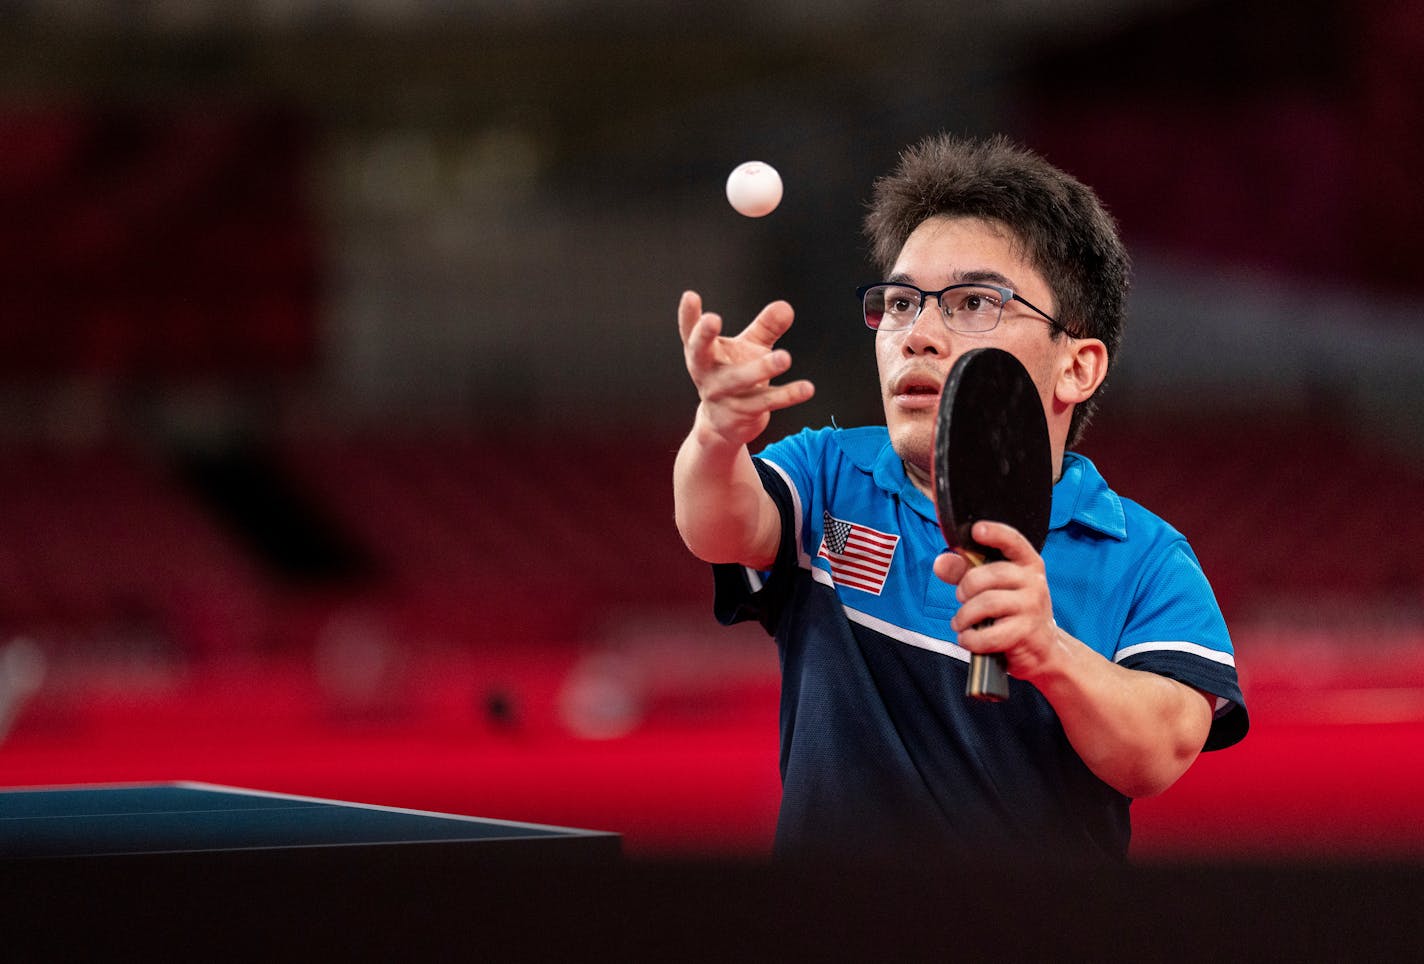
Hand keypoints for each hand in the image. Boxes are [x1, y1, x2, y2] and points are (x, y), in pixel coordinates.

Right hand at [678, 290, 813, 448]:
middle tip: (712, 319)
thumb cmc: (734, 375)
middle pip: (700, 354)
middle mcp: (706, 374)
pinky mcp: (742, 413)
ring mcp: (722, 395)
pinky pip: (766, 402)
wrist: (725, 426)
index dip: (688, 314)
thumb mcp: (747, 349)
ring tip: (784, 358)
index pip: (691, 332)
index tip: (690, 295)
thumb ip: (765, 328)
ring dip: (760, 368)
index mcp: (703, 354)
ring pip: (739, 380)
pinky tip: (807, 388)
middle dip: (704, 336)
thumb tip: (785, 307)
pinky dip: (787, 394)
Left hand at [934, 521, 1062, 682]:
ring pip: (986, 603)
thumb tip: (942, 562)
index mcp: (1026, 563)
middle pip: (988, 575)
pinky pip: (988, 634)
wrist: (1042, 648)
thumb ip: (964, 570)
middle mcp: (1034, 581)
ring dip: (964, 616)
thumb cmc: (1012, 611)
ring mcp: (1032, 607)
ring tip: (962, 623)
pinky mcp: (1025, 633)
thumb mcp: (991, 586)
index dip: (995, 533)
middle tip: (962, 599)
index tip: (977, 530)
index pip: (1012, 541)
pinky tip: (969, 638)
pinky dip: (970, 638)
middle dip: (965, 588)